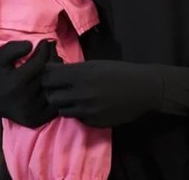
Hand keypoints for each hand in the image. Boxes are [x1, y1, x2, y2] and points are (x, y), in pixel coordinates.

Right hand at [0, 39, 59, 127]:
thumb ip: (14, 48)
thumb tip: (31, 45)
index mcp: (15, 85)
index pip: (39, 63)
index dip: (45, 50)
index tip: (46, 41)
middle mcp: (24, 102)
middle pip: (48, 76)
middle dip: (53, 58)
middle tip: (52, 49)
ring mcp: (30, 114)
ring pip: (53, 89)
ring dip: (57, 74)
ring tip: (53, 61)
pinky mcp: (35, 121)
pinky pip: (53, 104)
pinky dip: (56, 91)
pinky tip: (52, 79)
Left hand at [42, 59, 161, 126]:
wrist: (142, 89)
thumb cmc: (118, 71)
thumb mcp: (94, 64)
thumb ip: (73, 69)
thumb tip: (50, 69)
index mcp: (80, 75)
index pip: (48, 78)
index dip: (46, 77)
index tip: (49, 75)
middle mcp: (81, 94)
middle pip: (50, 97)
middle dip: (51, 92)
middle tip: (58, 88)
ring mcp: (87, 110)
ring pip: (62, 110)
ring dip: (63, 104)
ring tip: (73, 97)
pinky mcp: (94, 123)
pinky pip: (77, 118)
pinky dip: (78, 112)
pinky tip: (87, 105)